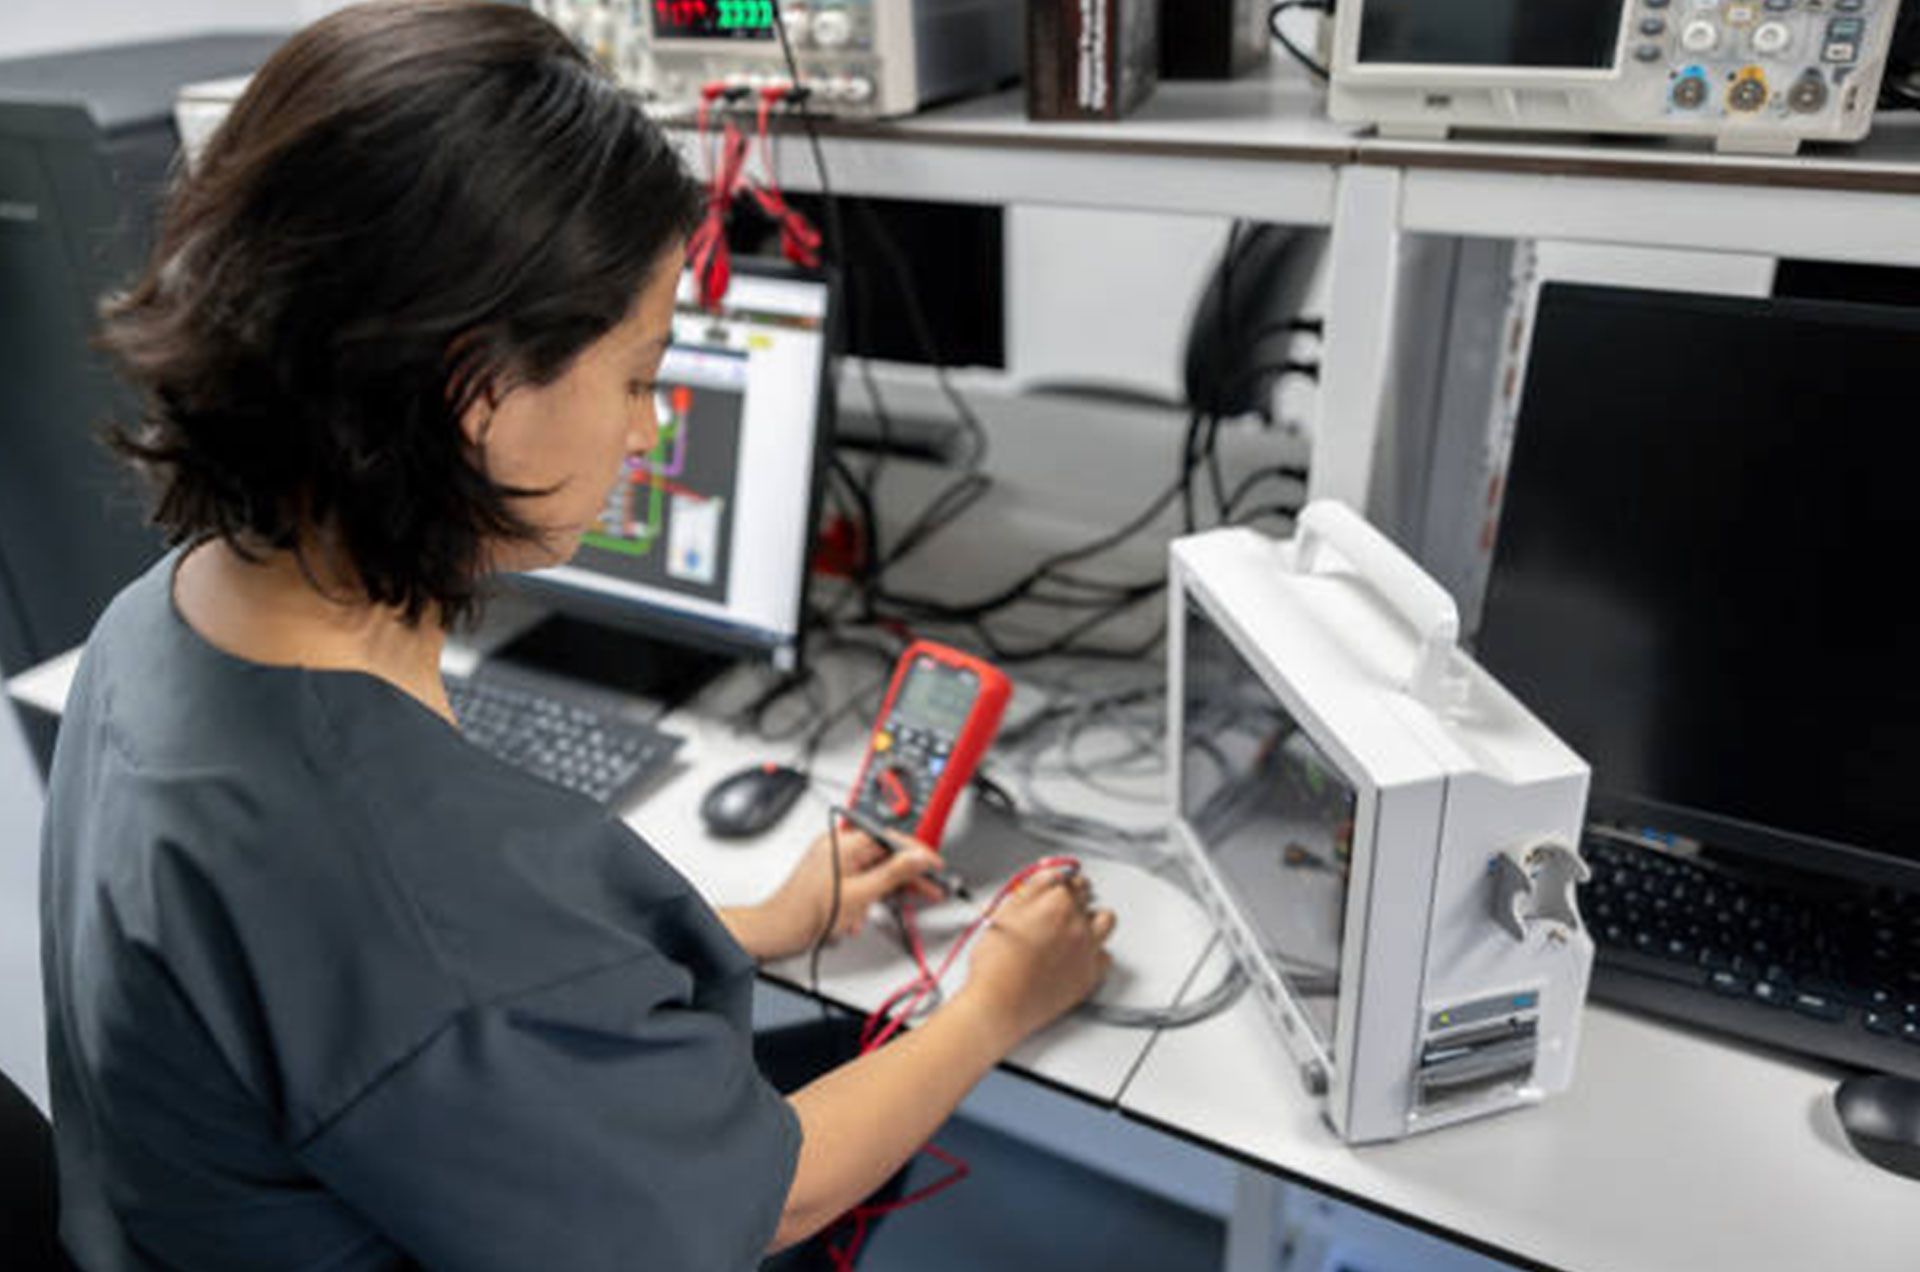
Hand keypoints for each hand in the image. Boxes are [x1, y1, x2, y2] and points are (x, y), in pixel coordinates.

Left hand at [726, 826, 946, 961]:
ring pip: (876, 869)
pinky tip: (866, 914)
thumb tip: (918, 857)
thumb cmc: (807, 912)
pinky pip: (862, 880)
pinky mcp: (834, 877)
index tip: (936, 865)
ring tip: (912, 900)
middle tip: (932, 885)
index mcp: (845, 842)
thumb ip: (893, 873)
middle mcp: (840, 847)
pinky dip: (871, 896)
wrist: (780, 930)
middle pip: (886, 854)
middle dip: (909, 873)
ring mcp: (836, 862)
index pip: (891, 838)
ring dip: (890, 888)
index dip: (918, 852)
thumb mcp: (860, 893)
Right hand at [957, 867, 1114, 1045]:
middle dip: (1075, 896)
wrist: (1000, 1005)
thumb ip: (1031, 887)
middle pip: (1088, 895)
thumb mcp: (1003, 913)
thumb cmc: (995, 965)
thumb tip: (1048, 873)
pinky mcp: (1090, 976)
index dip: (1059, 881)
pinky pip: (1106, 956)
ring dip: (1093, 919)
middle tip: (1059, 906)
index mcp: (1056, 903)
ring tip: (1075, 926)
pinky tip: (1079, 954)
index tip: (1054, 886)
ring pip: (1106, 921)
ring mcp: (1088, 950)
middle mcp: (1078, 924)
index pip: (1069, 877)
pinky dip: (1096, 952)